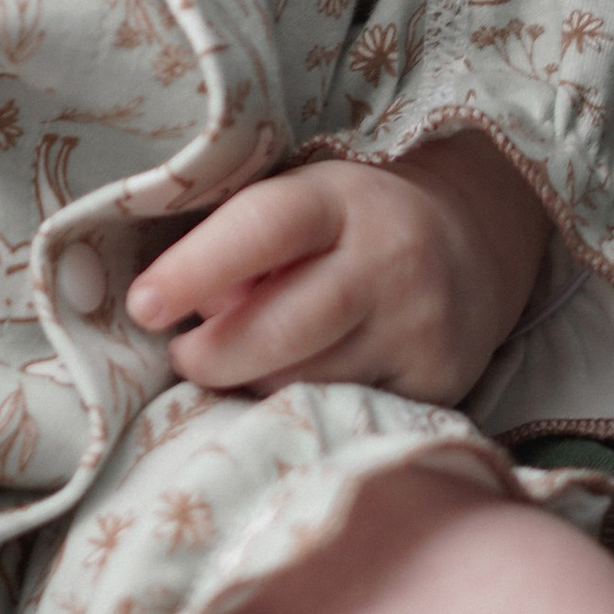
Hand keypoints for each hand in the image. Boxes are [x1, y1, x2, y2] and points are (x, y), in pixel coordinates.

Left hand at [124, 130, 549, 402]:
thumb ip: (234, 244)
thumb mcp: (296, 203)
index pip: (260, 230)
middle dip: (212, 355)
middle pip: (280, 331)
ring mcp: (420, 328)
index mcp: (338, 201)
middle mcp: (390, 262)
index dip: (193, 271)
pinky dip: (307, 404)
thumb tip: (180, 310)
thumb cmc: (348, 223)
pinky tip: (303, 380)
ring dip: (257, 382)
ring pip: (305, 384)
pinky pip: (345, 412)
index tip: (143, 306)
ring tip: (251, 357)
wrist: (470, 244)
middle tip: (183, 354)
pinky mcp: (439, 384)